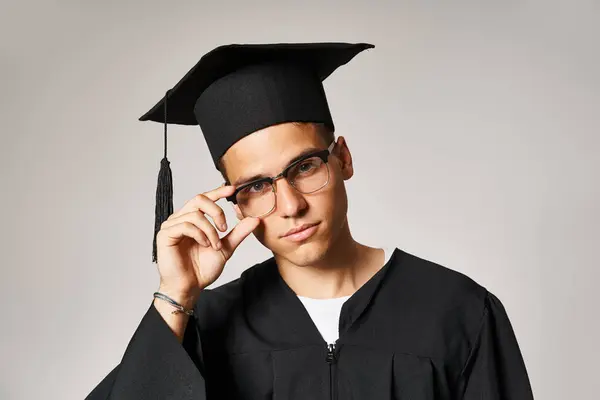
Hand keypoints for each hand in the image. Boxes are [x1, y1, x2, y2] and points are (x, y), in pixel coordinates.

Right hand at [155, 184, 259, 304]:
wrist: (190, 288)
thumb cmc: (202, 269)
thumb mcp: (226, 248)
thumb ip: (238, 233)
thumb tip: (255, 219)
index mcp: (193, 219)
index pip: (204, 198)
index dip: (218, 192)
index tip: (232, 189)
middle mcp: (180, 219)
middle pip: (199, 199)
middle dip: (216, 211)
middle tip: (224, 228)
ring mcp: (171, 226)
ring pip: (195, 214)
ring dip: (210, 230)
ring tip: (215, 246)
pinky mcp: (165, 235)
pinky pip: (185, 225)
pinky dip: (200, 234)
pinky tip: (205, 245)